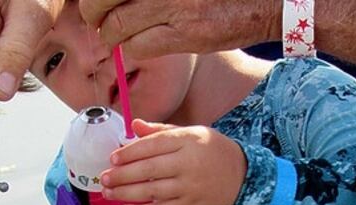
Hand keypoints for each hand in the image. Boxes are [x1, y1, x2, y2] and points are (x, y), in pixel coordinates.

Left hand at [79, 0, 280, 58]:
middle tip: (96, 20)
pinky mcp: (185, 33)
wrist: (262, 2)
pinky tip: (138, 44)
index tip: (95, 3)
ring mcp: (173, 5)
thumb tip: (116, 1)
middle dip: (93, 14)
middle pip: (102, 0)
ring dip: (113, 36)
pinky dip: (132, 49)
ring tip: (118, 35)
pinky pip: (139, 47)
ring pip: (118, 27)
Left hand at [100, 120, 246, 204]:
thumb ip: (161, 131)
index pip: (152, 145)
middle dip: (122, 175)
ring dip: (126, 193)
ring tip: (108, 192)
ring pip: (151, 191)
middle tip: (103, 178)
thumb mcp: (193, 133)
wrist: (244, 177)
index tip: (112, 158)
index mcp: (187, 140)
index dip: (129, 152)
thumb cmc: (214, 151)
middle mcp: (187, 163)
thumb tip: (134, 125)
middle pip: (148, 169)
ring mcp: (189, 187)